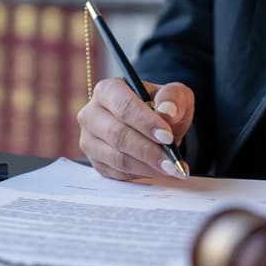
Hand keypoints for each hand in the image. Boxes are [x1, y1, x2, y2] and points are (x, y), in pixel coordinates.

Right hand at [77, 77, 194, 179]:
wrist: (156, 127)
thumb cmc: (163, 107)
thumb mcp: (175, 95)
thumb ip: (173, 98)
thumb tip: (168, 111)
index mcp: (108, 90)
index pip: (124, 106)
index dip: (145, 123)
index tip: (167, 137)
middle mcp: (92, 114)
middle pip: (118, 135)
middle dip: (148, 150)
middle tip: (172, 161)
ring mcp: (90, 140)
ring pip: (117, 158)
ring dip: (147, 166)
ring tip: (172, 168)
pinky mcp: (96, 162)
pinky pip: (117, 173)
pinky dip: (142, 174)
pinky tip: (160, 172)